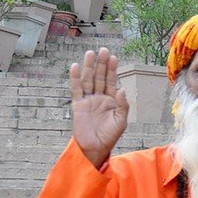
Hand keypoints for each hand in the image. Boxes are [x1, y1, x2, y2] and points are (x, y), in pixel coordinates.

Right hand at [70, 47, 126, 167]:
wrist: (95, 147)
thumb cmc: (110, 135)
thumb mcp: (121, 121)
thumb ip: (123, 105)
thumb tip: (122, 89)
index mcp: (111, 100)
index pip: (112, 81)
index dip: (112, 69)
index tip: (113, 57)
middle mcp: (99, 97)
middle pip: (100, 77)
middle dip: (101, 64)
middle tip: (103, 50)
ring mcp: (88, 100)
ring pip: (88, 80)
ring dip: (89, 67)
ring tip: (90, 53)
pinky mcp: (78, 105)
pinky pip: (76, 89)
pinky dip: (75, 78)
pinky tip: (75, 67)